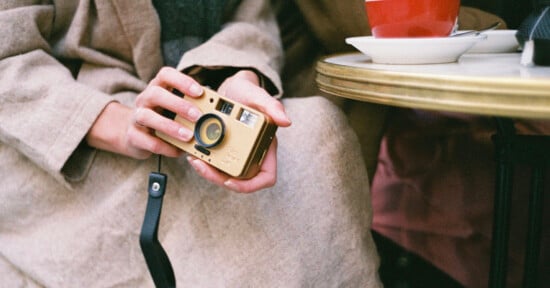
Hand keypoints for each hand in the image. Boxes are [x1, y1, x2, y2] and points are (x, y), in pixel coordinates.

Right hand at [86, 67, 203, 158]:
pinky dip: (164, 146)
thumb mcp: (176, 109)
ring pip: (147, 117)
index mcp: (158, 87)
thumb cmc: (164, 118)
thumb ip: (192, 107)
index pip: (165, 75)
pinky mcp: (132, 135)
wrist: (136, 135)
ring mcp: (136, 117)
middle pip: (155, 94)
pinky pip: (146, 140)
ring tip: (189, 136)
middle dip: (178, 105)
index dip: (182, 81)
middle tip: (198, 116)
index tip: (199, 92)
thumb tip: (216, 112)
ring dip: (170, 126)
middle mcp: (145, 99)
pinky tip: (178, 151)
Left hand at [186, 70, 290, 192]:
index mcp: (266, 147)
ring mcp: (237, 153)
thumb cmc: (248, 91)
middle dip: (219, 178)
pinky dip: (205, 160)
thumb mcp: (258, 95)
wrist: (232, 86)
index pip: (266, 177)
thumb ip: (273, 106)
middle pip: (240, 179)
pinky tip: (192, 153)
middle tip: (202, 166)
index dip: (250, 185)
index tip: (230, 181)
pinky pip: (216, 162)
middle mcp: (253, 154)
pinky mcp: (224, 148)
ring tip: (194, 160)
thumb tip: (286, 121)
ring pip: (225, 173)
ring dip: (208, 171)